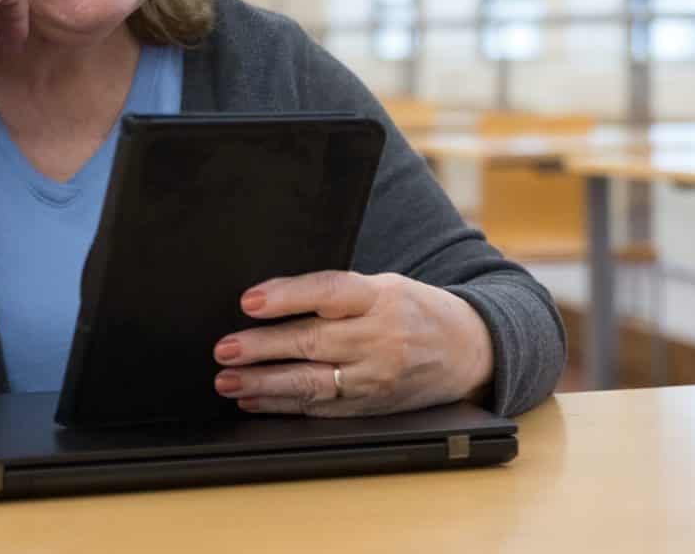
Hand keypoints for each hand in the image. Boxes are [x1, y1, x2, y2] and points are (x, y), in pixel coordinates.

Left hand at [212, 271, 493, 416]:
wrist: (470, 349)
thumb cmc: (415, 308)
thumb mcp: (383, 285)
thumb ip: (336, 292)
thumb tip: (271, 298)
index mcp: (381, 296)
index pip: (328, 292)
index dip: (287, 296)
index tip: (249, 301)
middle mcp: (379, 338)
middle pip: (313, 342)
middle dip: (262, 348)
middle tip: (224, 349)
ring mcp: (377, 378)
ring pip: (312, 383)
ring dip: (264, 384)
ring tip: (227, 380)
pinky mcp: (373, 407)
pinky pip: (321, 409)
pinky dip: (284, 405)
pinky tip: (254, 399)